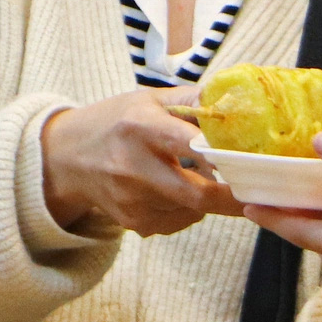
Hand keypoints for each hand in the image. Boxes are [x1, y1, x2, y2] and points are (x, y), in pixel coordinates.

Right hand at [40, 91, 241, 235]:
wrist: (66, 157)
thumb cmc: (116, 121)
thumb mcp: (149, 99)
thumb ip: (193, 100)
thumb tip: (237, 102)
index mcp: (140, 126)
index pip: (189, 144)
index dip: (223, 156)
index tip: (251, 160)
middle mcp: (133, 166)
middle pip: (197, 195)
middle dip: (231, 196)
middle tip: (256, 189)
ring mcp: (131, 200)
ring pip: (191, 209)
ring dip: (208, 197)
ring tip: (201, 176)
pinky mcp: (132, 222)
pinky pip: (178, 221)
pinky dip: (189, 209)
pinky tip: (176, 189)